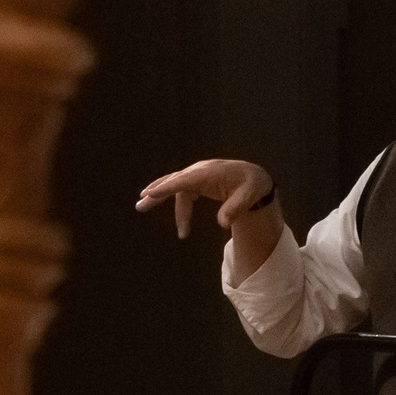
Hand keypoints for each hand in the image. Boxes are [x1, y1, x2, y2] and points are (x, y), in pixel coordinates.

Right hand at [135, 159, 274, 239]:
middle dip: (157, 192)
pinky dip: (168, 195)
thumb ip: (235, 209)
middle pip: (174, 181)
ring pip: (174, 186)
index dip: (168, 186)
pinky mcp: (196, 181)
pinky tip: (156, 200)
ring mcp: (197, 175)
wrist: (254, 178)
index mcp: (211, 173)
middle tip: (141, 204)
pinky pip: (178, 189)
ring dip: (160, 197)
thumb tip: (222, 223)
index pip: (186, 180)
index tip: (152, 193)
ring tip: (142, 206)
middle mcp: (200, 171)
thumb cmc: (252, 186)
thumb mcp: (250, 197)